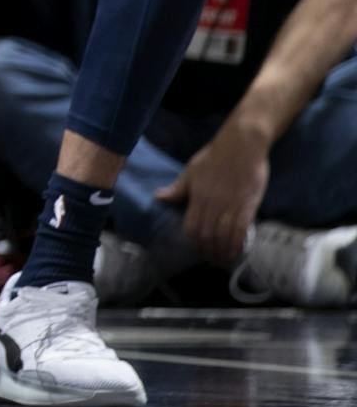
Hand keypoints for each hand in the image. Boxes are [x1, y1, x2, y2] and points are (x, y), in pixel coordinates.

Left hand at [156, 126, 270, 265]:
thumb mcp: (191, 171)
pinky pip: (242, 229)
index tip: (197, 250)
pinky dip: (238, 243)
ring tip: (223, 260)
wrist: (241, 145)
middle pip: (208, 235)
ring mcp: (231, 205)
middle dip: (208, 251)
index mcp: (197, 196)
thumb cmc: (214, 157)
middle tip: (210, 260)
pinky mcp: (249, 205)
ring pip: (224, 236)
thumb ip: (178, 188)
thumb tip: (158, 197)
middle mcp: (213, 204)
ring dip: (223, 251)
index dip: (193, 242)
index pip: (192, 226)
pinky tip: (237, 251)